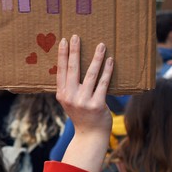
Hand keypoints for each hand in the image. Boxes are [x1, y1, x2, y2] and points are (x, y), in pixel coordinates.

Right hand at [56, 35, 113, 171]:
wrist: (90, 135)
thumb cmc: (82, 115)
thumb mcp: (69, 102)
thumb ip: (69, 87)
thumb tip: (72, 67)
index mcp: (62, 94)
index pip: (60, 70)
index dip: (62, 55)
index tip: (64, 41)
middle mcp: (70, 97)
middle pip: (72, 69)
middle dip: (74, 51)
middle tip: (76, 36)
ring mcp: (83, 101)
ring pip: (90, 74)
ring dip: (95, 58)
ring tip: (100, 45)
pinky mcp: (97, 104)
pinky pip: (103, 84)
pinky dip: (107, 71)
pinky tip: (110, 60)